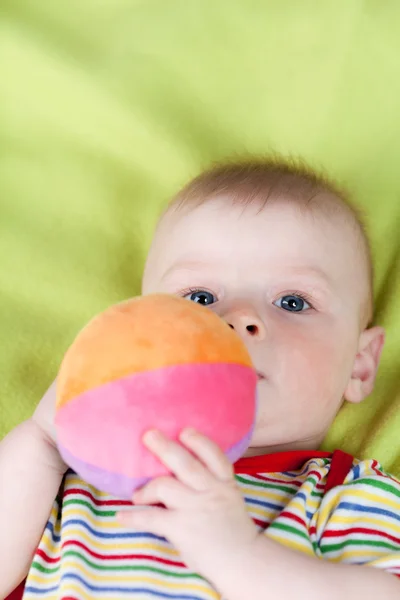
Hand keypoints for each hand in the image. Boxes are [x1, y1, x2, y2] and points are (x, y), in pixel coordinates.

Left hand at [117, 428, 258, 584]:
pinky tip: (121, 515)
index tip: (184, 430)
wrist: (243, 562)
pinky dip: (133, 516)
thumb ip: (213, 481)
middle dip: (164, 447)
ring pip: (165, 485)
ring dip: (146, 487)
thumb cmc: (232, 528)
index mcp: (225, 482)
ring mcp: (196, 509)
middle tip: (148, 435)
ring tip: (137, 494)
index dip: (198, 441)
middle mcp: (211, 491)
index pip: (214, 455)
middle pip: (185, 464)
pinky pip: (152, 517)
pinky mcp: (182, 528)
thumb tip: (184, 464)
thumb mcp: (231, 497)